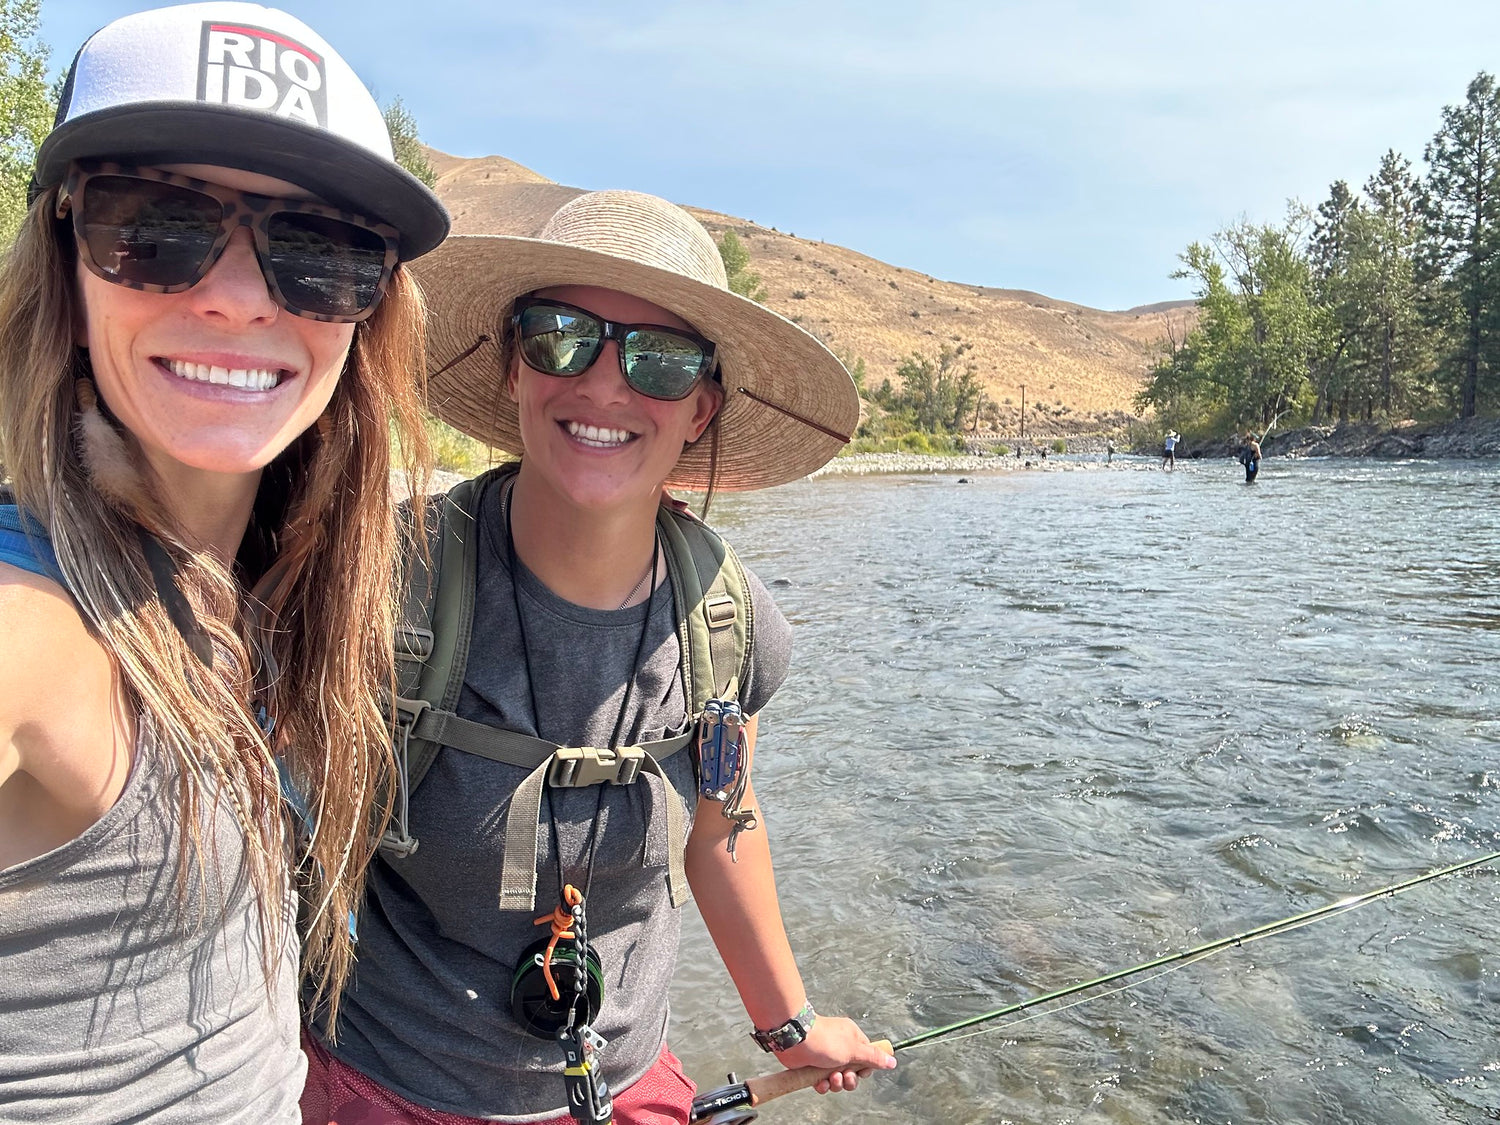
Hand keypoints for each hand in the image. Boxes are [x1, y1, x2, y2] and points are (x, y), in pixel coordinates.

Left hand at [774, 1015, 895, 1093]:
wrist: (796, 1040)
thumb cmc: (825, 1039)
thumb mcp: (854, 1049)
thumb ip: (873, 1057)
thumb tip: (892, 1060)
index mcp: (851, 1038)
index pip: (866, 1056)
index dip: (865, 1068)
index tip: (861, 1072)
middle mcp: (840, 1047)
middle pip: (853, 1071)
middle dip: (850, 1079)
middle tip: (845, 1076)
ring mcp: (826, 1057)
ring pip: (838, 1078)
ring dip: (837, 1083)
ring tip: (832, 1078)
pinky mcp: (813, 1067)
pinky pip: (823, 1082)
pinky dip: (823, 1085)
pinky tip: (820, 1083)